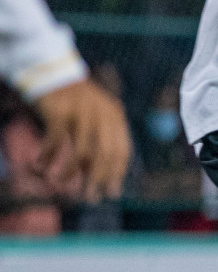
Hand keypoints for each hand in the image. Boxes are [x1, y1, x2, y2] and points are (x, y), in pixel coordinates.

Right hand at [33, 77, 131, 203]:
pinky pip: (56, 139)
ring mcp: (82, 111)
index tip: (112, 192)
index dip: (117, 173)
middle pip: (105, 153)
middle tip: (90, 197)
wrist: (54, 74)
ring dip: (71, 171)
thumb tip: (98, 179)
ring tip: (61, 183)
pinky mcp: (60, 110)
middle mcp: (103, 113)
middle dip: (98, 178)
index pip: (122, 150)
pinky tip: (41, 165)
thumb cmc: (75, 104)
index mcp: (116, 116)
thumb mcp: (93, 120)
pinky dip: (48, 155)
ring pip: (81, 150)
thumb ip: (98, 144)